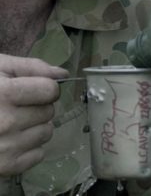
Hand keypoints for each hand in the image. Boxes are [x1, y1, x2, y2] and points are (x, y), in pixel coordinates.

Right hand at [0, 54, 67, 175]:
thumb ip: (30, 67)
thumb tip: (62, 74)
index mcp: (3, 94)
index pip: (51, 90)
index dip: (44, 87)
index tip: (32, 89)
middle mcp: (6, 122)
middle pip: (49, 111)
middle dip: (37, 107)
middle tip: (14, 107)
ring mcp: (7, 147)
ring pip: (47, 132)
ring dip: (34, 127)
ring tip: (10, 123)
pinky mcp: (7, 166)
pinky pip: (39, 154)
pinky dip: (29, 147)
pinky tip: (9, 140)